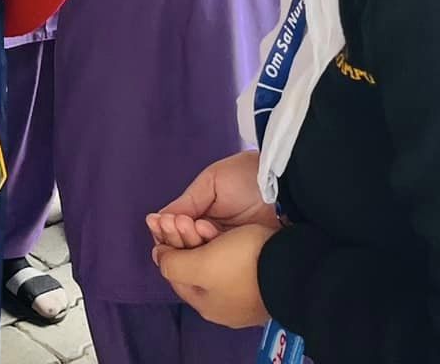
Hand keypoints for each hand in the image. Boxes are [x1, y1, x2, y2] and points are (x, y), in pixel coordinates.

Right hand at [148, 150, 278, 250]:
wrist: (282, 182)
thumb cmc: (245, 176)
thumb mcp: (211, 183)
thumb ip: (186, 204)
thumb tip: (157, 220)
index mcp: (205, 216)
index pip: (178, 231)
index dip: (166, 229)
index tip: (160, 223)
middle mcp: (214, 236)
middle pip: (185, 247)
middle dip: (176, 236)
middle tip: (177, 225)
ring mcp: (228, 249)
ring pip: (199, 256)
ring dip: (190, 242)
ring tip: (193, 226)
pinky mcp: (242, 259)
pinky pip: (218, 262)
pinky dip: (208, 250)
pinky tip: (204, 235)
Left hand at [152, 224, 275, 328]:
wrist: (295, 264)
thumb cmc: (242, 264)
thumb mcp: (200, 266)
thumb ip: (172, 264)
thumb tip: (160, 259)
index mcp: (206, 304)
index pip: (174, 273)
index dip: (167, 246)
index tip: (166, 222)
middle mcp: (223, 303)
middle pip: (194, 266)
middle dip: (185, 238)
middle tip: (185, 217)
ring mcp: (244, 293)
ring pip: (214, 259)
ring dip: (203, 236)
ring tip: (203, 220)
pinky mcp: (261, 276)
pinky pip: (233, 258)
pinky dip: (224, 240)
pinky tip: (226, 228)